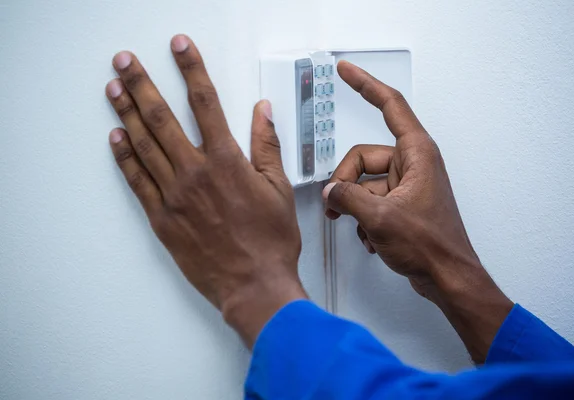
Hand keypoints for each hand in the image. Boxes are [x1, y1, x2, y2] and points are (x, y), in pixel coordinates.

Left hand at [105, 35, 306, 347]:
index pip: (206, 102)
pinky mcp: (162, 218)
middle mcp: (196, 173)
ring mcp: (175, 195)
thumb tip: (262, 112)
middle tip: (125, 61)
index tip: (180, 48)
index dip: (191, 69)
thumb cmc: (269, 241)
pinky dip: (125, 157)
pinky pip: (138, 181)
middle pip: (163, 117)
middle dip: (142, 83)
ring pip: (145, 144)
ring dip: (127, 112)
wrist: (253, 284)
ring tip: (113, 89)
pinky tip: (116, 138)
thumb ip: (267, 146)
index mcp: (227, 161)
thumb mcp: (279, 189)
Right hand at [323, 61, 512, 362]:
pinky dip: (365, 217)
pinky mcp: (403, 203)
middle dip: (345, 181)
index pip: (389, 105)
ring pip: (364, 182)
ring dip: (354, 205)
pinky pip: (371, 199)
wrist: (448, 277)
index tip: (346, 70)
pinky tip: (373, 237)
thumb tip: (332, 190)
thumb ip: (347, 198)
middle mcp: (413, 165)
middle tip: (335, 204)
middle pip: (363, 157)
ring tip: (359, 227)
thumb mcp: (379, 218)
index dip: (365, 85)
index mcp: (417, 154)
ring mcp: (407, 185)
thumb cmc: (432, 246)